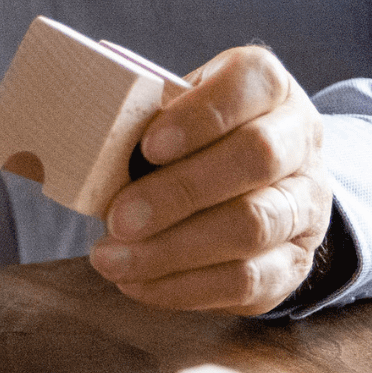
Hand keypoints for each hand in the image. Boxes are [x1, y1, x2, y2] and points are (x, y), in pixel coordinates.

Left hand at [87, 45, 331, 314]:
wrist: (253, 182)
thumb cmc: (190, 137)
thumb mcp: (169, 109)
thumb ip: (136, 118)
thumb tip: (65, 145)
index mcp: (267, 86)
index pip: (249, 85)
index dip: (202, 117)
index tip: (148, 146)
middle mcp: (300, 140)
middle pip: (256, 160)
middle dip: (180, 192)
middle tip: (117, 218)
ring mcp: (306, 203)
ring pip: (254, 226)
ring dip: (174, 250)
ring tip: (111, 259)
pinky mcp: (295, 261)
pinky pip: (248, 281)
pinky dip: (185, 287)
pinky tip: (137, 283)